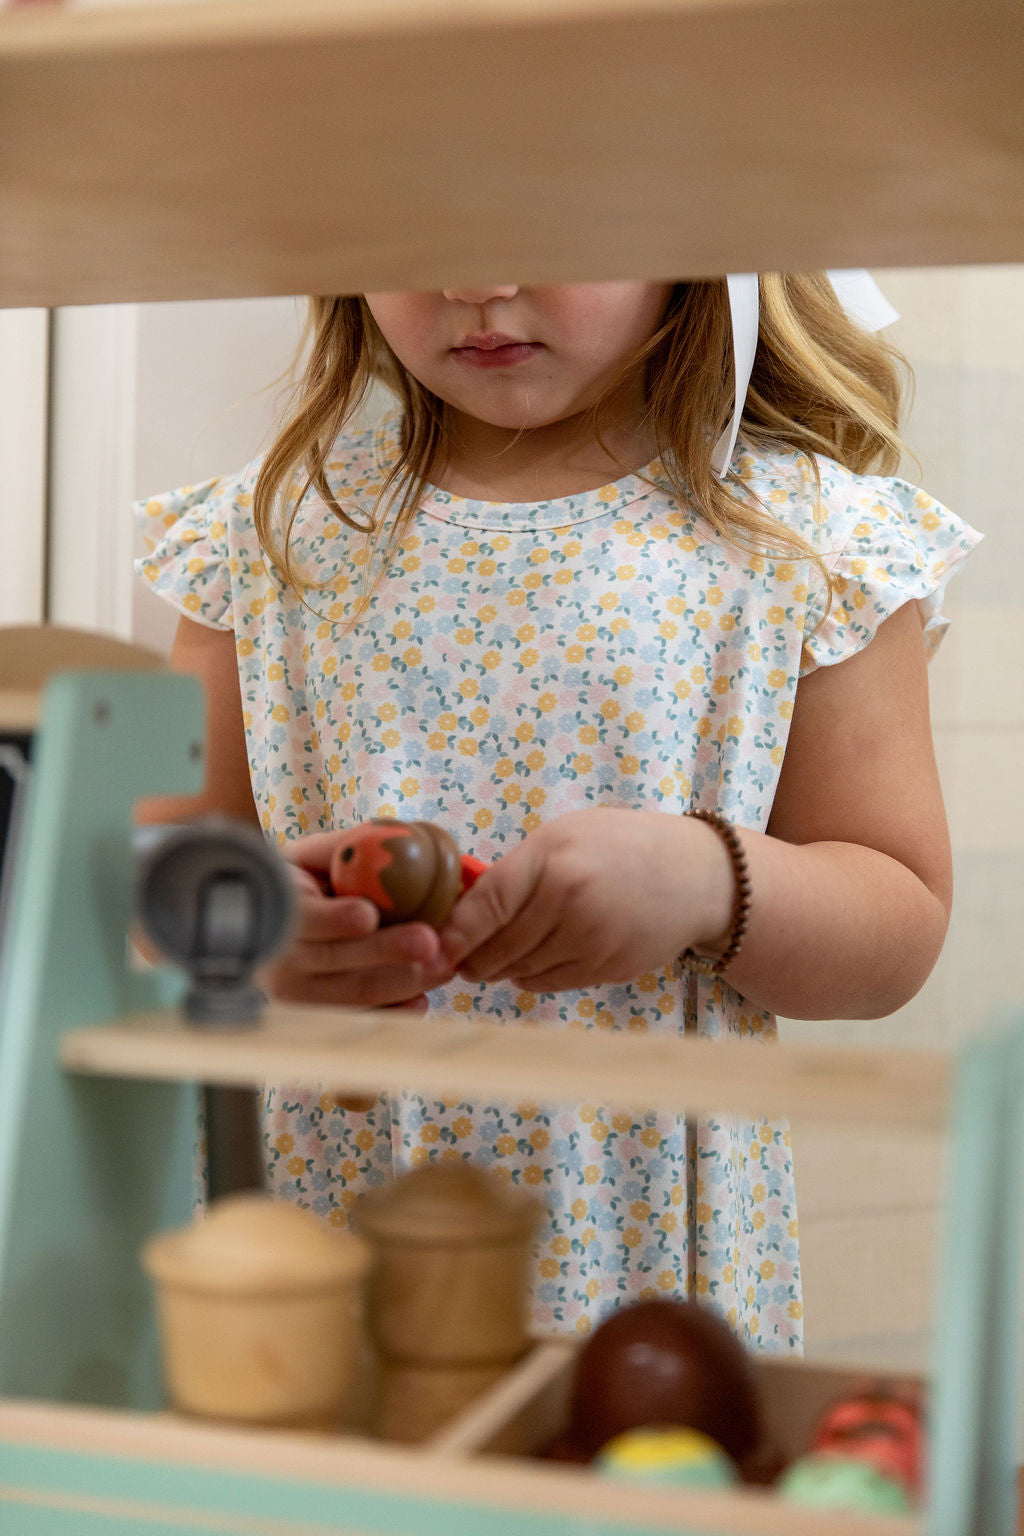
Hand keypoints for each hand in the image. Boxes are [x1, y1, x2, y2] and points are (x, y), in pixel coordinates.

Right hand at [263, 829, 454, 1007]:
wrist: (278, 931)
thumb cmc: (304, 885)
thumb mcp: (311, 856)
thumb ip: (340, 847)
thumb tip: (388, 837)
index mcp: (276, 912)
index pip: (301, 918)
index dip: (334, 919)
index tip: (368, 915)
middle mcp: (278, 962)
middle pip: (335, 959)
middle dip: (386, 951)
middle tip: (429, 941)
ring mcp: (299, 997)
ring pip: (354, 993)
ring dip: (403, 981)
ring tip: (442, 966)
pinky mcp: (322, 1019)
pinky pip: (363, 1019)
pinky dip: (395, 1011)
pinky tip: (422, 998)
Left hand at [438, 809, 733, 992]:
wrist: (696, 876)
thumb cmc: (619, 847)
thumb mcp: (563, 837)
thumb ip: (514, 872)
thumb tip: (456, 912)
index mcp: (553, 863)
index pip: (485, 907)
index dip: (452, 934)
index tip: (431, 948)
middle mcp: (570, 904)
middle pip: (497, 948)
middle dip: (471, 957)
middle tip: (457, 956)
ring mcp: (591, 942)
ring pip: (519, 971)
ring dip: (501, 966)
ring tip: (499, 952)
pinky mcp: (606, 969)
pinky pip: (548, 984)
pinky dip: (532, 976)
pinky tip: (537, 957)